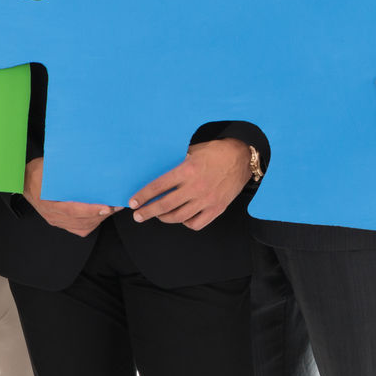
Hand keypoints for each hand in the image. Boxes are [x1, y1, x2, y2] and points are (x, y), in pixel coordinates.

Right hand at [24, 156, 113, 238]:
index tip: (105, 207)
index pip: (70, 210)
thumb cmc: (37, 172)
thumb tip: (83, 161)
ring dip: (100, 218)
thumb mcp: (46, 166)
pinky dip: (94, 222)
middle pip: (80, 220)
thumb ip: (62, 167)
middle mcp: (52, 215)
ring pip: (83, 226)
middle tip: (117, 204)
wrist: (24, 182)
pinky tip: (102, 214)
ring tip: (114, 207)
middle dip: (101, 214)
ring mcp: (57, 221)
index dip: (89, 210)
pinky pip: (80, 228)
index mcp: (47, 202)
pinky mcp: (62, 223)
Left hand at [128, 138, 252, 230]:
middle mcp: (196, 187)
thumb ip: (176, 162)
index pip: (158, 186)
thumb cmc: (215, 152)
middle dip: (147, 212)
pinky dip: (186, 223)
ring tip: (158, 215)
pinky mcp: (217, 209)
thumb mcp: (192, 151)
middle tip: (138, 215)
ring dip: (164, 218)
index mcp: (187, 171)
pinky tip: (181, 217)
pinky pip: (196, 223)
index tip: (133, 202)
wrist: (241, 157)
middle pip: (165, 205)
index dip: (143, 196)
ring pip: (179, 217)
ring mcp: (207, 200)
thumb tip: (157, 170)